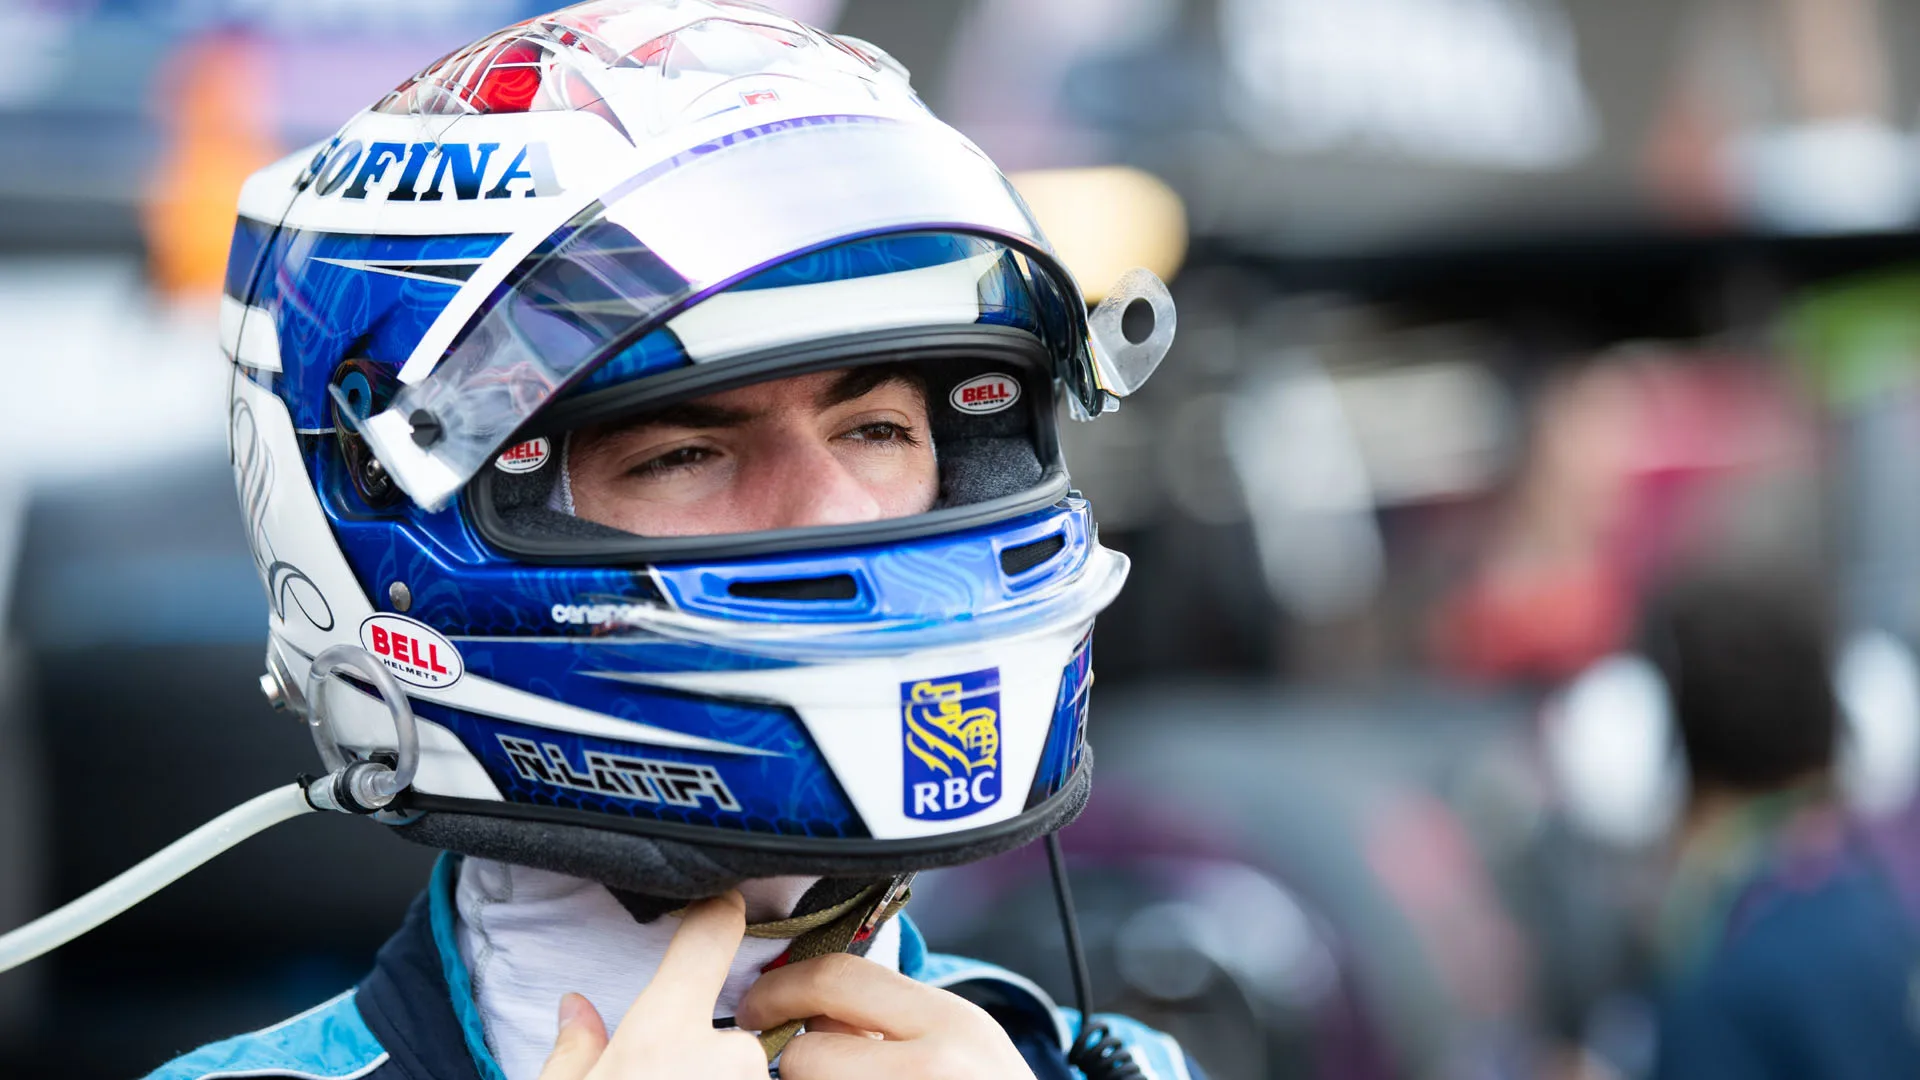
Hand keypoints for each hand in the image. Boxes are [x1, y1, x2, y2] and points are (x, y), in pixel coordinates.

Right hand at [536, 892, 767, 1079]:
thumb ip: (573, 1053)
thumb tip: (575, 1012)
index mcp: (662, 1038)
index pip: (708, 941)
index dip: (717, 913)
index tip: (723, 900)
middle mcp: (727, 1060)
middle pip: (726, 1028)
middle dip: (699, 1054)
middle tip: (660, 1075)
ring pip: (741, 1074)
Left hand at [737, 952, 1038, 1079]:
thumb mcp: (961, 1039)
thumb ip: (893, 1015)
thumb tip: (807, 1006)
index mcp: (951, 1021)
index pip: (837, 979)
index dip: (779, 988)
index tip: (756, 1007)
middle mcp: (936, 1068)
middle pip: (807, 1057)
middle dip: (794, 1065)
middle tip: (799, 1068)